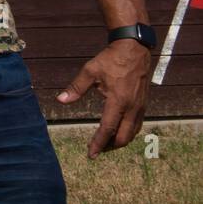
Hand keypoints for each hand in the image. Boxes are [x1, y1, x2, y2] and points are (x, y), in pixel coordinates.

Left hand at [58, 39, 150, 156]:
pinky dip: (127, 132)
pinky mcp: (143, 104)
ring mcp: (140, 106)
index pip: (107, 129)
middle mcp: (131, 107)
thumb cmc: (110, 60)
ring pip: (132, 133)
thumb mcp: (89, 71)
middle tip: (96, 150)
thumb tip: (61, 100)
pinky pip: (137, 124)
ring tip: (105, 144)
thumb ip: (76, 88)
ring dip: (119, 141)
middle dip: (110, 146)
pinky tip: (118, 132)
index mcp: (118, 101)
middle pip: (123, 137)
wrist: (133, 49)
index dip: (98, 143)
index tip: (90, 154)